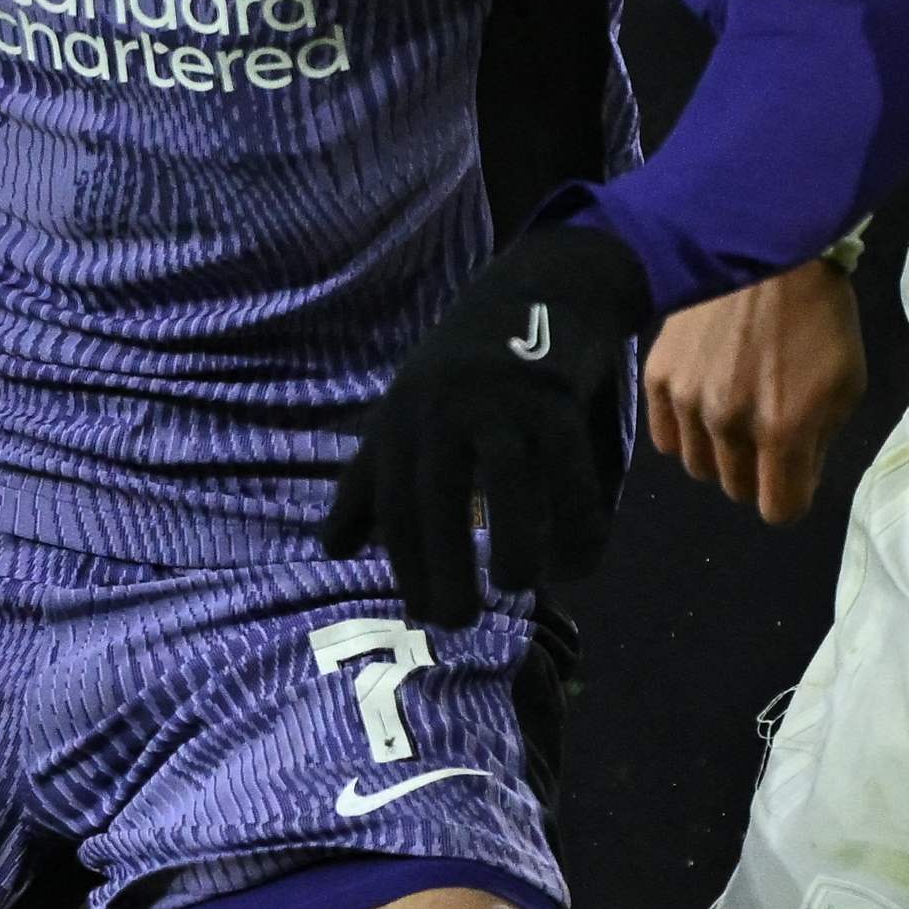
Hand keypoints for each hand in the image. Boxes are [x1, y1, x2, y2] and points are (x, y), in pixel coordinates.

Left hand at [322, 221, 652, 625]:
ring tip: (516, 587)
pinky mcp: (557, 396)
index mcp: (403, 418)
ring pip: (506, 483)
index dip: (406, 565)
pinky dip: (575, 520)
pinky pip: (568, 471)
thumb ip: (371, 478)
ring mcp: (502, 399)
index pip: (394, 505)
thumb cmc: (469, 369)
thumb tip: (332, 546)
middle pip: (437, 497)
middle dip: (445, 566)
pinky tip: (576, 558)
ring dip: (511, 544)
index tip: (425, 613)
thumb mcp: (407, 414)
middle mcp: (443, 407)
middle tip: (460, 621)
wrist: (541, 287)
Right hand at [640, 253, 867, 522]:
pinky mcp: (658, 377)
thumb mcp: (847, 383)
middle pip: (735, 490)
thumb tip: (796, 480)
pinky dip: (686, 432)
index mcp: (783, 428)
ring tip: (736, 412)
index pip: (779, 509)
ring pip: (698, 467)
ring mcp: (688, 401)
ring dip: (720, 453)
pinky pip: (665, 438)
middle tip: (768, 433)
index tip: (793, 476)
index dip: (790, 498)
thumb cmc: (820, 316)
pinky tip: (705, 402)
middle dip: (756, 472)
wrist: (766, 247)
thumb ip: (821, 443)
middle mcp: (729, 423)